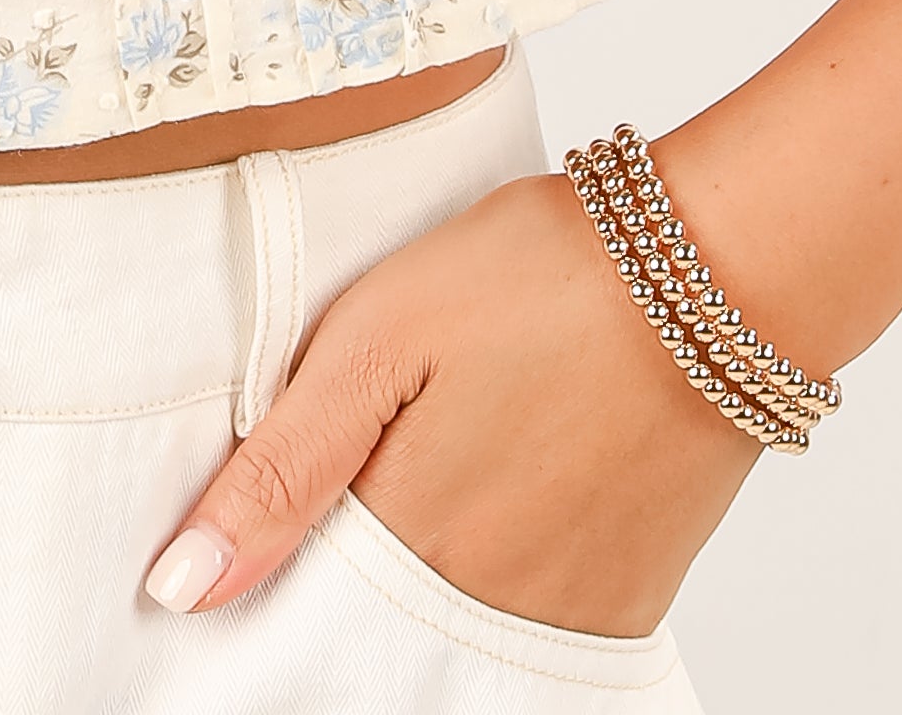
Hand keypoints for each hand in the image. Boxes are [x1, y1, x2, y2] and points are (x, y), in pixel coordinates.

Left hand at [141, 169, 761, 633]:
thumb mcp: (381, 335)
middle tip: (370, 466)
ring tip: (439, 464)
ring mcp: (562, 613)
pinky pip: (533, 629)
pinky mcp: (627, 600)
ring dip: (422, 572)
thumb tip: (183, 585)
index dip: (267, 566)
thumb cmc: (543, 278)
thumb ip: (284, 467)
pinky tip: (499, 497)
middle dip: (340, 576)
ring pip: (450, 626)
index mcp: (406, 537)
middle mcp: (483, 604)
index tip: (238, 536)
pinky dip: (497, 582)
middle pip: (376, 628)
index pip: (299, 605)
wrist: (719, 272)